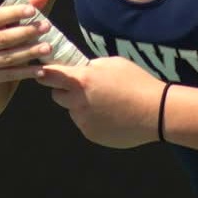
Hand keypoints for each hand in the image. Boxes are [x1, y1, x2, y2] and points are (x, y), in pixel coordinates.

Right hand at [0, 0, 55, 85]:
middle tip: (46, 26)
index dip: (13, 13)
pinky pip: (8, 75)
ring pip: (7, 58)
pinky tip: (41, 69)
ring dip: (29, 52)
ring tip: (48, 47)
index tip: (32, 10)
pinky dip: (25, 73)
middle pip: (2, 38)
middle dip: (26, 32)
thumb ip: (17, 6)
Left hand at [36, 56, 166, 148]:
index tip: (41, 73)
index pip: (49, 76)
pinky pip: (85, 124)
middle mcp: (78, 102)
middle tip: (84, 88)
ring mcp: (83, 121)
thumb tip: (80, 70)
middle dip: (65, 91)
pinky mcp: (91, 134)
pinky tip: (112, 115)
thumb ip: (91, 67)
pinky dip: (93, 119)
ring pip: (73, 111)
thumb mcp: (113, 63)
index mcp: (82, 81)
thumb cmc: (137, 83)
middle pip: (57, 96)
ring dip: (81, 106)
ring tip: (106, 103)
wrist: (156, 112)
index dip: (44, 73)